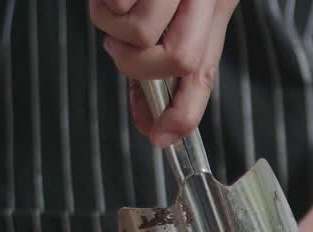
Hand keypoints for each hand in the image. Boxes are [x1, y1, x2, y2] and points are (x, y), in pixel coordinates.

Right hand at [89, 0, 238, 145]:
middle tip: (115, 45)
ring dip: (111, 25)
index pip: (204, 74)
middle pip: (179, 60)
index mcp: (211, 10)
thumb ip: (160, 60)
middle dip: (135, 65)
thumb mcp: (171, 15)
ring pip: (139, 33)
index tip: (160, 137)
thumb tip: (148, 120)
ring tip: (113, 3)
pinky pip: (115, 3)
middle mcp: (203, 0)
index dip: (183, 113)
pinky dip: (101, 1)